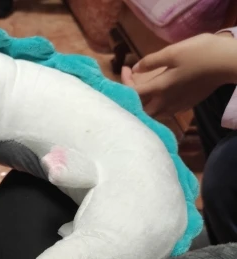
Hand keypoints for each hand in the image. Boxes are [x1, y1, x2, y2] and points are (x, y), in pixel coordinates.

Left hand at [121, 33, 236, 116]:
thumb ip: (151, 62)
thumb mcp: (173, 52)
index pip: (133, 93)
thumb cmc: (200, 54)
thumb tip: (135, 69)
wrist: (229, 63)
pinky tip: (160, 96)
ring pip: (154, 113)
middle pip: (140, 110)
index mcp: (159, 88)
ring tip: (143, 92)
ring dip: (144, 106)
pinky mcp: (187, 105)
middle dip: (131, 100)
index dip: (124, 82)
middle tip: (131, 85)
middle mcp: (165, 101)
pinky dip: (158, 106)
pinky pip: (166, 111)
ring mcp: (177, 105)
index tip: (126, 68)